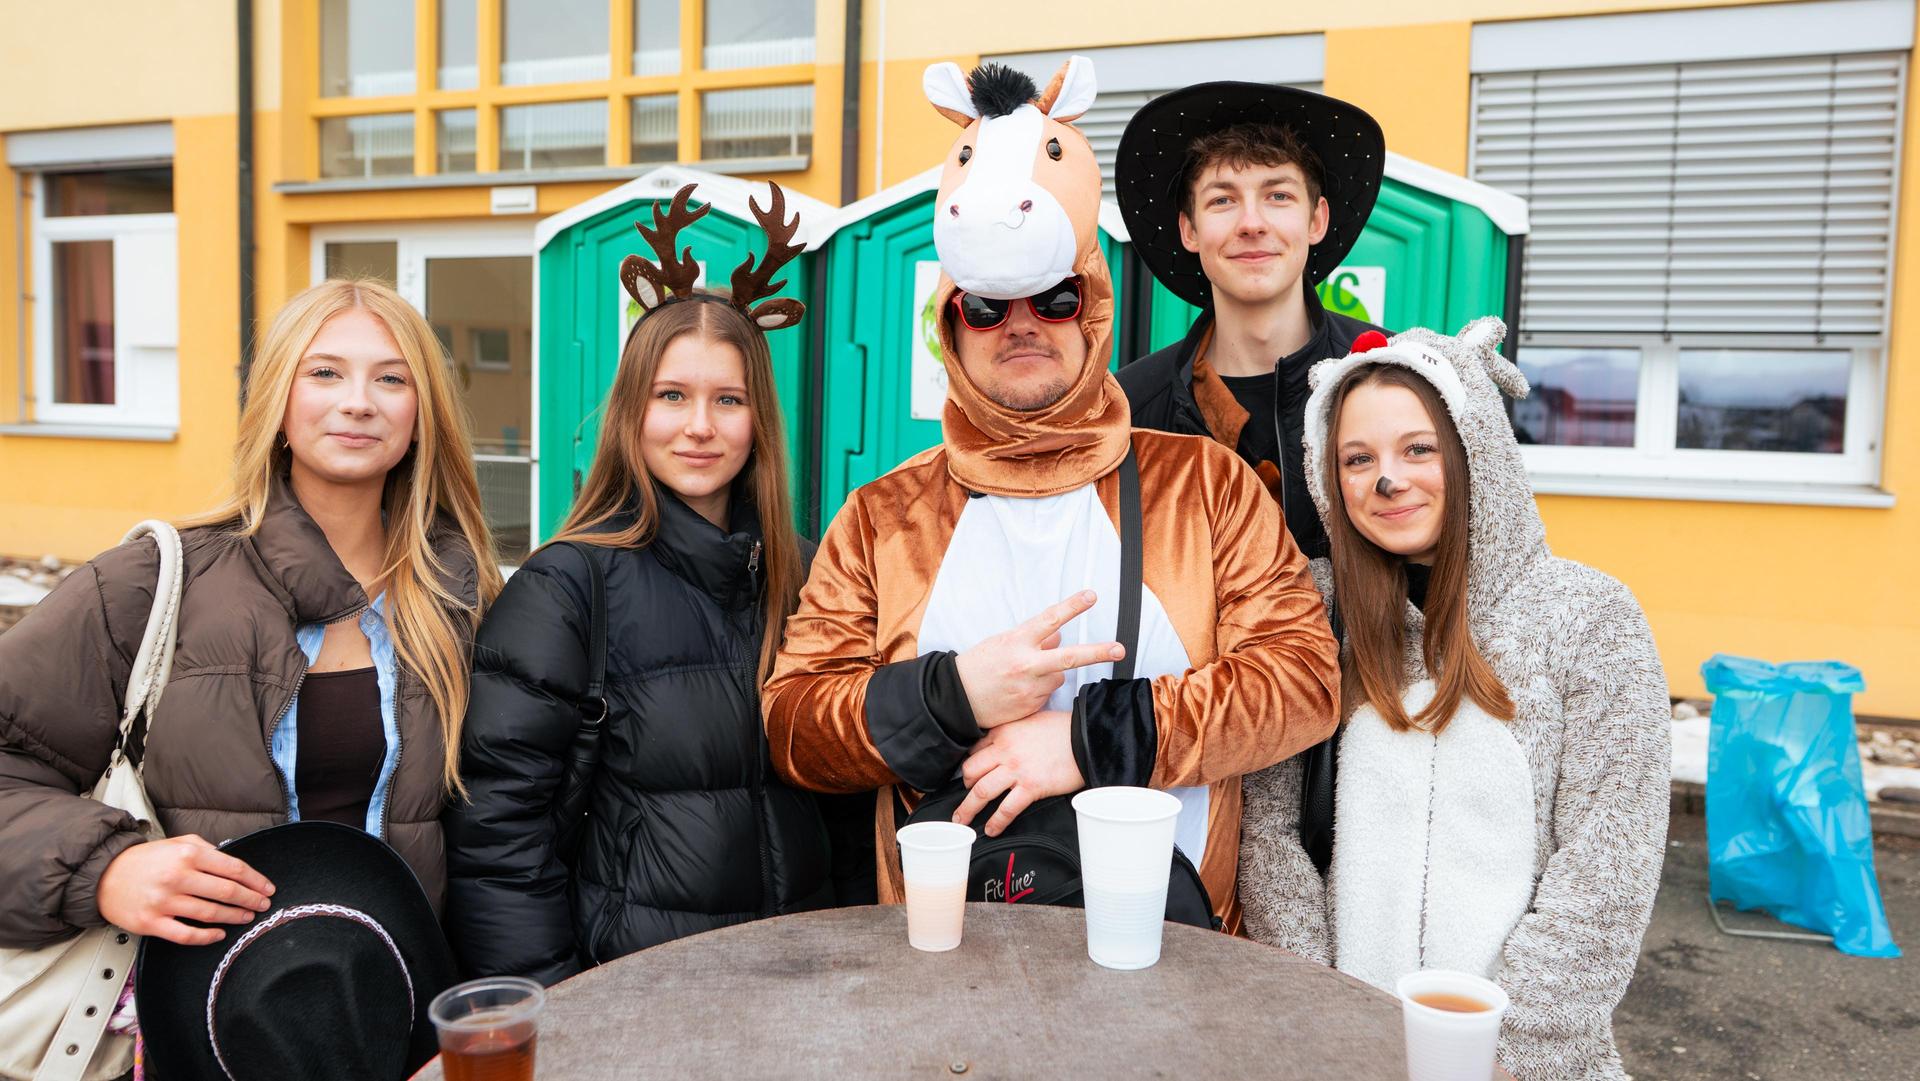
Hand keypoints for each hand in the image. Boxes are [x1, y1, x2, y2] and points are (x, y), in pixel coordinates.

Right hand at [97, 835, 275, 945]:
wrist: (103, 875)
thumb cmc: (145, 859)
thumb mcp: (178, 842)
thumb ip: (207, 850)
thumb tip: (233, 863)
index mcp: (187, 854)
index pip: (233, 868)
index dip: (255, 880)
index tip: (267, 888)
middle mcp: (177, 877)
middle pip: (226, 892)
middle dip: (250, 900)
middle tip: (263, 905)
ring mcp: (164, 902)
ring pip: (210, 913)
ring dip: (234, 917)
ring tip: (246, 917)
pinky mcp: (151, 922)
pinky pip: (186, 934)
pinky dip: (207, 937)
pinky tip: (219, 934)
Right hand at [952, 591, 1123, 728]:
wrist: (957, 700)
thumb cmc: (979, 666)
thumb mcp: (1002, 642)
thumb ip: (1033, 638)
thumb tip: (1059, 636)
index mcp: (1017, 642)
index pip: (1050, 620)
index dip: (1072, 606)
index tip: (1092, 596)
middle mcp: (1026, 665)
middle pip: (1070, 657)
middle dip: (1098, 652)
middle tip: (1120, 650)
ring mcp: (1030, 688)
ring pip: (1059, 676)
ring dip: (1050, 673)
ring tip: (1023, 676)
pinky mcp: (1031, 706)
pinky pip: (1047, 693)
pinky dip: (1040, 690)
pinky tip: (1019, 690)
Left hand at [952, 710, 1083, 836]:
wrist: (1086, 737)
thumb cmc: (1062, 729)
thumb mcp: (1029, 721)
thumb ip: (1012, 733)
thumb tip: (1002, 746)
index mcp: (1003, 732)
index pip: (974, 750)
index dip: (970, 766)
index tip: (969, 777)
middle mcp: (1005, 750)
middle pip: (971, 771)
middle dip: (964, 788)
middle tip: (963, 799)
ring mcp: (1017, 770)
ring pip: (982, 792)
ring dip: (968, 809)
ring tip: (962, 821)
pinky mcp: (1031, 787)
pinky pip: (1006, 808)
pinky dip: (996, 822)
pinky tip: (991, 830)